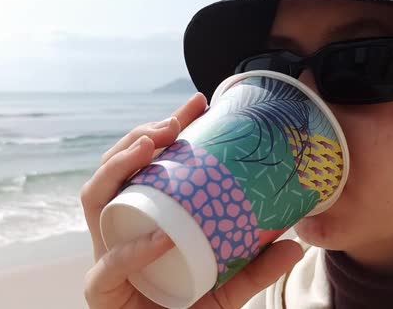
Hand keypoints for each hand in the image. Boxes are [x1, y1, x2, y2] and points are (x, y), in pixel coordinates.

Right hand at [81, 92, 303, 308]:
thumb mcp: (228, 285)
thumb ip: (257, 268)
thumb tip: (296, 243)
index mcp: (144, 216)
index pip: (146, 163)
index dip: (165, 129)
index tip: (197, 104)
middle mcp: (120, 227)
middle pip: (116, 169)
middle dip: (138, 137)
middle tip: (172, 123)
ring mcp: (105, 253)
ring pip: (96, 198)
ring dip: (119, 167)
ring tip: (151, 146)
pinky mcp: (101, 288)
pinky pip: (110, 262)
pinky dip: (135, 248)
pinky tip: (161, 236)